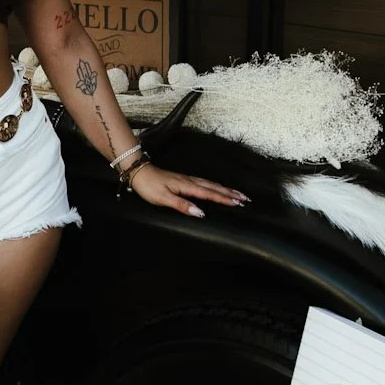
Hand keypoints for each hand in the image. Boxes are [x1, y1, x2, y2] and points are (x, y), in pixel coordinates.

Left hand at [127, 160, 248, 218]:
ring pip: (210, 184)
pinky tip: (217, 188)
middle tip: (245, 198)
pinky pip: (204, 183)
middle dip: (230, 193)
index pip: (209, 194)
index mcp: (187, 186)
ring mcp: (187, 179)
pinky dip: (215, 186)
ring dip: (225, 189)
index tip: (239, 203)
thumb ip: (182, 205)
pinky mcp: (184, 179)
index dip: (224, 199)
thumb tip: (200, 213)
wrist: (138, 171)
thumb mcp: (163, 199)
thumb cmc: (149, 186)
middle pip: (214, 187)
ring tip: (237, 194)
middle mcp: (189, 181)